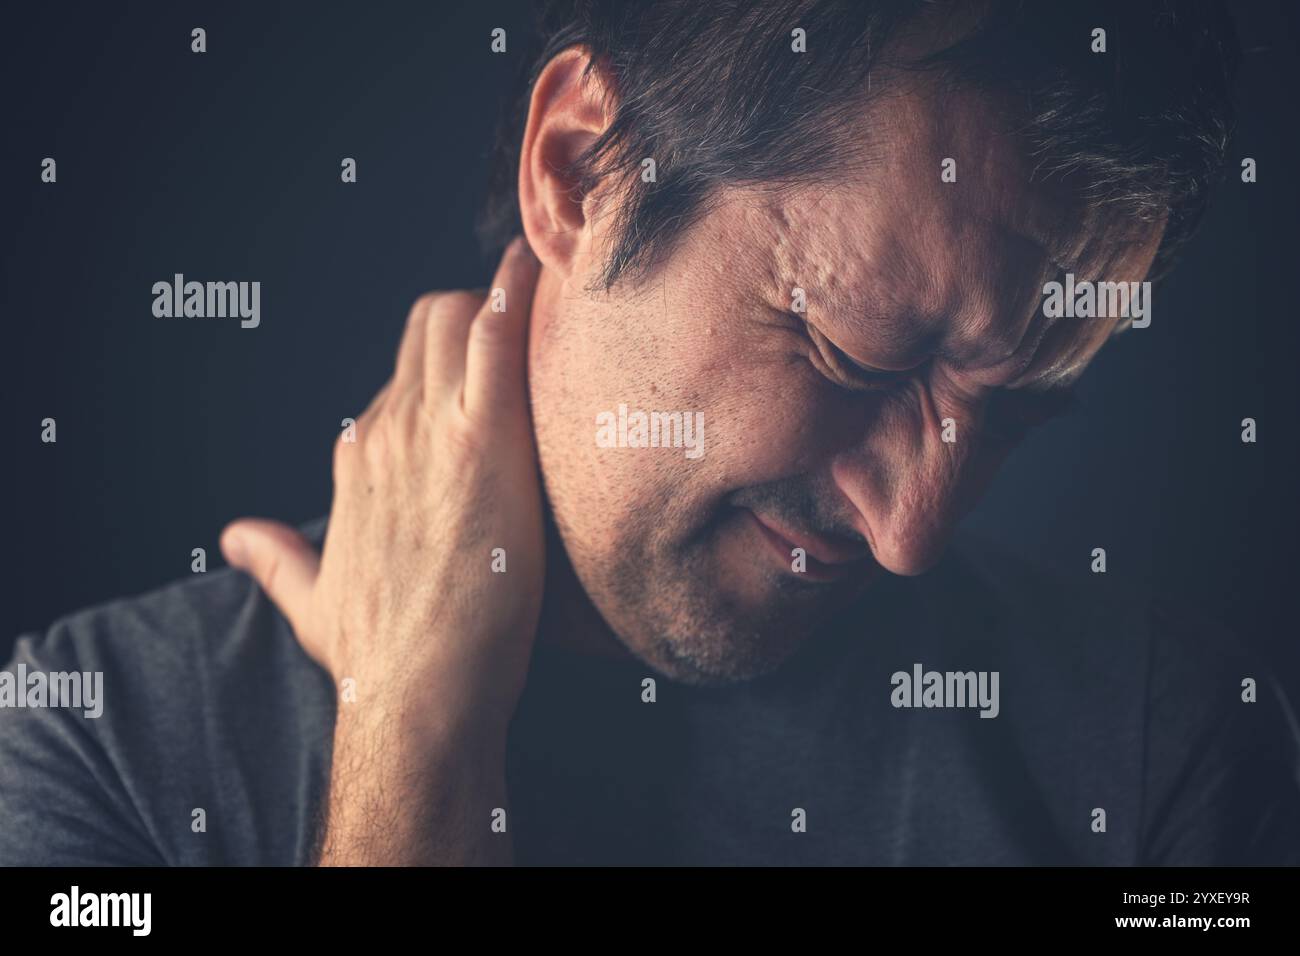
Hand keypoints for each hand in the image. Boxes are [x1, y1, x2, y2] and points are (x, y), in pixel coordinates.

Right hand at [220, 237, 543, 862]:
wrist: (418, 691)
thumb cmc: (378, 656)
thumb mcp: (311, 601)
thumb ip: (275, 559)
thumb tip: (232, 538)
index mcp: (358, 457)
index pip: (405, 371)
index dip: (451, 361)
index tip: (491, 362)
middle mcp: (386, 430)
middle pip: (431, 325)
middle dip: (478, 314)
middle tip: (531, 332)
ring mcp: (431, 429)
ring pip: (460, 316)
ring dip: (504, 300)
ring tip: (549, 287)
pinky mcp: (480, 438)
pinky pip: (497, 337)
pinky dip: (517, 295)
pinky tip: (541, 271)